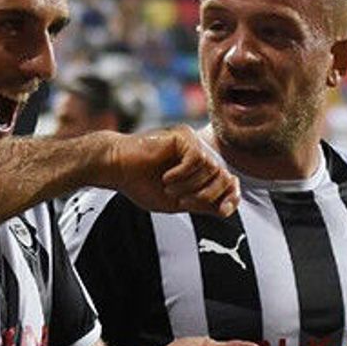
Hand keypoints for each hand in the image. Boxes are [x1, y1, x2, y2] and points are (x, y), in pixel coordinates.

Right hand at [100, 126, 240, 216]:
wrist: (114, 167)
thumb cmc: (139, 184)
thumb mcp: (174, 202)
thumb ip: (200, 204)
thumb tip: (226, 209)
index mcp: (198, 168)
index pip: (227, 181)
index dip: (231, 196)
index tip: (224, 210)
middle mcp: (199, 152)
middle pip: (224, 176)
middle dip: (207, 195)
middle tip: (182, 202)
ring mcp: (192, 142)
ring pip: (212, 168)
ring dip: (191, 185)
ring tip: (168, 188)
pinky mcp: (183, 135)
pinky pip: (197, 158)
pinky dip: (182, 174)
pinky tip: (166, 178)